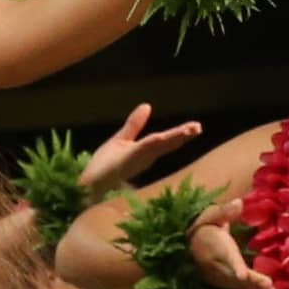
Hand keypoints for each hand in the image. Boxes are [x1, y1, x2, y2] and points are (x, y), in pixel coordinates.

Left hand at [81, 102, 202, 197]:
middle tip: (198, 127)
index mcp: (145, 151)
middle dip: (183, 136)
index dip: (181, 134)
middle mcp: (144, 157)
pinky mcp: (126, 162)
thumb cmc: (104, 165)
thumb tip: (147, 105)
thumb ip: (135, 124)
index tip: (196, 127)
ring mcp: (136, 159)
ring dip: (172, 139)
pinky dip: (152, 144)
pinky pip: (140, 150)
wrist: (89, 183)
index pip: (166, 140)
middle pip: (166, 144)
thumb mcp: (122, 139)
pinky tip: (160, 137)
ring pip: (158, 146)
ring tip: (189, 131)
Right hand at [187, 202, 272, 288]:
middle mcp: (218, 265)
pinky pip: (242, 288)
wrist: (190, 245)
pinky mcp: (227, 282)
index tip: (242, 275)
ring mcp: (221, 276)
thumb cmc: (205, 226)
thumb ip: (225, 211)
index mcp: (215, 248)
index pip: (226, 257)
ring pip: (240, 285)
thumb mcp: (211, 215)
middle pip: (235, 276)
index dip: (234, 266)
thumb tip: (239, 202)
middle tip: (268, 286)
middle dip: (251, 283)